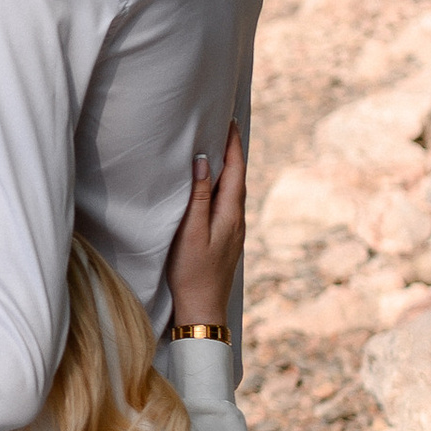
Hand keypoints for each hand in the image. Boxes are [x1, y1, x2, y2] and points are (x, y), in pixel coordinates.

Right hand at [163, 124, 245, 332]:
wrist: (204, 310)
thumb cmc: (192, 273)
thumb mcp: (191, 232)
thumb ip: (199, 197)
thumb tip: (205, 162)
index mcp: (230, 214)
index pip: (236, 170)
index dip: (233, 144)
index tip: (230, 121)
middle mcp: (237, 220)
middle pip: (238, 178)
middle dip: (234, 152)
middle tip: (227, 127)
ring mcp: (234, 231)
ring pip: (235, 191)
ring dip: (230, 169)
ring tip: (221, 150)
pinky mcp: (227, 240)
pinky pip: (229, 203)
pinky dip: (225, 186)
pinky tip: (216, 187)